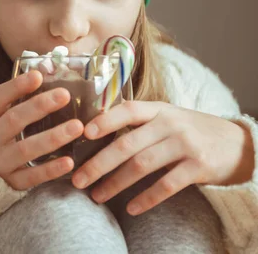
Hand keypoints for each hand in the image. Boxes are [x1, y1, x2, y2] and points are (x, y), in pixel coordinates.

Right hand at [0, 70, 84, 190]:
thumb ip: (17, 103)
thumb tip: (47, 73)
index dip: (16, 86)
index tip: (38, 75)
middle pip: (14, 120)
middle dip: (40, 106)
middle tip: (64, 95)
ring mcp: (0, 162)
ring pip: (26, 148)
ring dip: (53, 137)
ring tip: (77, 127)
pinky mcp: (12, 183)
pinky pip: (33, 176)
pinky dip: (51, 169)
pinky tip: (70, 161)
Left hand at [71, 101, 253, 215]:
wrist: (239, 144)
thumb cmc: (191, 130)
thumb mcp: (168, 117)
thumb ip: (140, 122)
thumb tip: (95, 132)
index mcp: (159, 109)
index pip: (128, 110)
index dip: (105, 120)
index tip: (84, 133)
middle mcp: (170, 124)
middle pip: (127, 144)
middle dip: (98, 163)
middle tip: (78, 179)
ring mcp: (185, 145)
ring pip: (142, 165)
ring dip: (115, 183)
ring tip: (97, 196)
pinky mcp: (199, 166)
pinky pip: (167, 185)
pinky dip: (147, 198)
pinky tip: (131, 208)